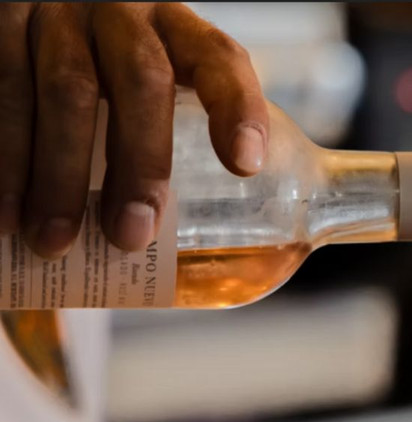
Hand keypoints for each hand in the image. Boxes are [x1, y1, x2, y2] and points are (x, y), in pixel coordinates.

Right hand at [0, 3, 267, 255]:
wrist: (36, 29)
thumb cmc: (107, 86)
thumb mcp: (153, 93)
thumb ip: (177, 146)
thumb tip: (201, 266)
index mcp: (178, 31)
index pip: (220, 60)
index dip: (237, 110)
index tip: (246, 167)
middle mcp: (123, 12)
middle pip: (142, 82)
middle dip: (139, 165)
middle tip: (129, 236)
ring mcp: (59, 14)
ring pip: (65, 90)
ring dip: (59, 176)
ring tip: (53, 243)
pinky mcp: (2, 22)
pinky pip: (3, 90)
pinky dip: (5, 159)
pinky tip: (5, 214)